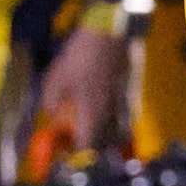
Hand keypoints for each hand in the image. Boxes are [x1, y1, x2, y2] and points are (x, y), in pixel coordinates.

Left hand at [37, 27, 137, 153]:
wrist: (111, 32)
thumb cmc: (80, 55)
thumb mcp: (55, 78)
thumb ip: (51, 103)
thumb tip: (52, 116)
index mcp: (92, 112)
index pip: (88, 146)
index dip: (77, 153)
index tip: (66, 150)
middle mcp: (113, 113)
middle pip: (108, 145)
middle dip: (94, 148)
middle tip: (79, 141)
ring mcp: (127, 104)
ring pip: (122, 133)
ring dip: (109, 138)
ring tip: (94, 130)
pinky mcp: (134, 94)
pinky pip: (128, 119)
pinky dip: (118, 124)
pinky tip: (105, 113)